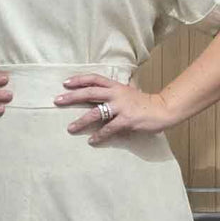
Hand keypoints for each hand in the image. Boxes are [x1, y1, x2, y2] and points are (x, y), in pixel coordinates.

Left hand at [53, 73, 171, 143]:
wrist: (162, 109)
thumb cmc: (144, 102)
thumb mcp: (128, 92)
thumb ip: (115, 92)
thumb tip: (101, 94)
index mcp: (116, 86)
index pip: (94, 79)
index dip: (79, 80)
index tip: (65, 83)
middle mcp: (116, 94)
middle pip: (90, 93)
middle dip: (72, 97)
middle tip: (57, 100)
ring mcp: (121, 107)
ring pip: (96, 113)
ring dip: (81, 121)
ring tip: (70, 128)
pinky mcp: (126, 120)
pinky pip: (109, 129)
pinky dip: (99, 135)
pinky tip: (91, 141)